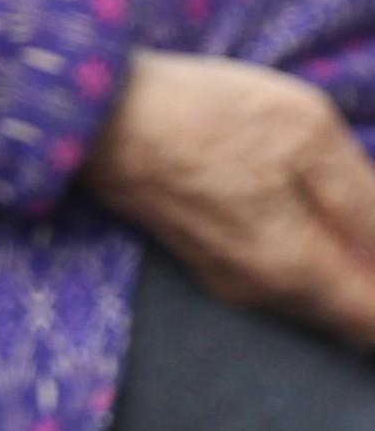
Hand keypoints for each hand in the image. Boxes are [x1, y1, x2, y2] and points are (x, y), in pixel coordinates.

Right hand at [82, 52, 374, 344]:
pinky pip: (286, 276)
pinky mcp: (203, 254)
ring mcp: (227, 278)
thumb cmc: (201, 115)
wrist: (85, 113)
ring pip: (319, 297)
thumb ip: (366, 204)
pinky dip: (321, 261)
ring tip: (367, 229)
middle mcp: (263, 293)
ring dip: (356, 275)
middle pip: (353, 317)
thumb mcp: (306, 137)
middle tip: (373, 227)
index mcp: (297, 270)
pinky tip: (327, 220)